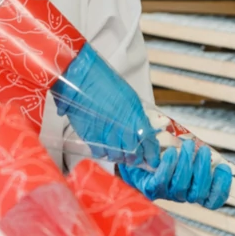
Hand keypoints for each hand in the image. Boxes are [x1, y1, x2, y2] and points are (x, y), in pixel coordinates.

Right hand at [50, 43, 159, 167]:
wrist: (81, 76)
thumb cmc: (104, 81)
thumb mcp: (128, 96)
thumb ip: (135, 115)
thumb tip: (141, 129)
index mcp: (136, 115)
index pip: (149, 142)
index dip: (151, 154)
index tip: (152, 159)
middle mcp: (123, 127)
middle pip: (133, 153)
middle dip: (135, 158)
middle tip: (135, 159)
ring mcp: (106, 133)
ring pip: (117, 155)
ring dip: (119, 156)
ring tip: (119, 154)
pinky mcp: (90, 135)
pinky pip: (100, 152)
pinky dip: (103, 153)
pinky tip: (104, 149)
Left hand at [118, 140, 231, 209]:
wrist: (140, 155)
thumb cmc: (170, 154)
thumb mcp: (191, 156)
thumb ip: (206, 159)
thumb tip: (226, 163)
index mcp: (196, 190)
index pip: (212, 201)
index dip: (221, 189)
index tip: (223, 168)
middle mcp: (183, 195)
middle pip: (198, 193)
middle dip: (203, 171)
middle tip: (203, 151)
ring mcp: (167, 193)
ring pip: (181, 185)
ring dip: (187, 164)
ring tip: (188, 145)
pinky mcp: (151, 188)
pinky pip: (162, 180)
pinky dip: (169, 165)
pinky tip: (171, 152)